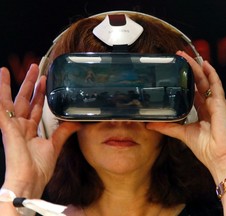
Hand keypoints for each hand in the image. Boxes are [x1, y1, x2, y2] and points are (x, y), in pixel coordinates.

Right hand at [0, 65, 80, 197]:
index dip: (40, 93)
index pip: (36, 106)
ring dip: (9, 85)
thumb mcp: (55, 145)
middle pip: (24, 100)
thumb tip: (77, 121)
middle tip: (34, 68)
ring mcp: (12, 127)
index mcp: (31, 130)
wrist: (30, 181)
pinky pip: (0, 110)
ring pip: (9, 101)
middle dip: (29, 84)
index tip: (45, 80)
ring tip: (7, 70)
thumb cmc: (39, 169)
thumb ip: (64, 132)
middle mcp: (21, 126)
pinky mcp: (7, 129)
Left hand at [146, 51, 225, 183]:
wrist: (220, 157)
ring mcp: (216, 103)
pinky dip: (211, 74)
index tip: (177, 72)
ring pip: (206, 81)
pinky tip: (205, 65)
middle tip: (180, 57)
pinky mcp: (221, 104)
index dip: (186, 81)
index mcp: (203, 112)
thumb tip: (151, 124)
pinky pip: (216, 85)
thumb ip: (168, 127)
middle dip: (190, 69)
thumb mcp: (183, 134)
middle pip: (199, 83)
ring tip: (188, 56)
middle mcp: (210, 105)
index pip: (193, 92)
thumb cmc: (207, 149)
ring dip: (197, 68)